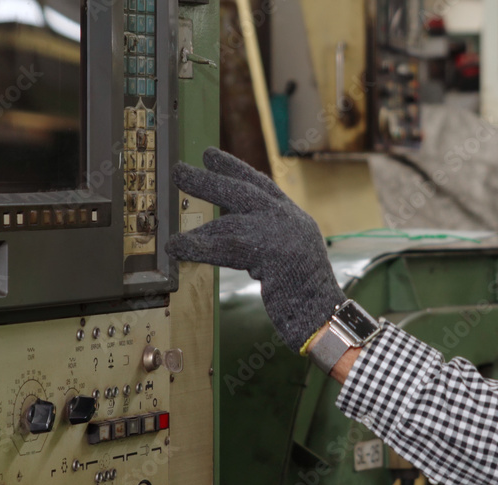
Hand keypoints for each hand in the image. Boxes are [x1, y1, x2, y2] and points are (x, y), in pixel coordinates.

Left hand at [166, 148, 345, 350]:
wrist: (325, 315)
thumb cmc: (306, 296)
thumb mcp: (290, 258)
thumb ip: (269, 241)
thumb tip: (233, 234)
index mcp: (296, 220)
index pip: (263, 187)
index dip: (236, 170)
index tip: (212, 157)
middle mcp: (290, 221)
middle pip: (244, 192)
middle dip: (210, 179)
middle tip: (181, 170)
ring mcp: (283, 236)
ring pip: (232, 218)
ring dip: (199, 220)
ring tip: (172, 211)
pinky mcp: (272, 255)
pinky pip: (227, 247)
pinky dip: (198, 246)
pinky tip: (176, 247)